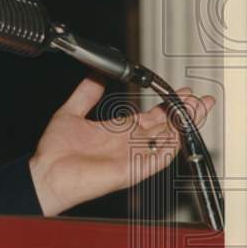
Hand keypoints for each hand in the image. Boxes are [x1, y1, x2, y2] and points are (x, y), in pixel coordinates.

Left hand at [28, 76, 214, 215]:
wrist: (47, 172)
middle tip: (200, 99)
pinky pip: (157, 158)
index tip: (180, 93)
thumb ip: (85, 94)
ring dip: (183, 125)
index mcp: (116, 131)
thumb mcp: (70, 113)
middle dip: (184, 112)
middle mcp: (127, 143)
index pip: (150, 116)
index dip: (167, 104)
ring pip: (167, 139)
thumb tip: (94, 75)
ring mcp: (132, 156)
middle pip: (165, 126)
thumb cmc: (55, 152)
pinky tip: (181, 133)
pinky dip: (170, 146)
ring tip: (198, 109)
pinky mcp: (132, 169)